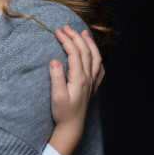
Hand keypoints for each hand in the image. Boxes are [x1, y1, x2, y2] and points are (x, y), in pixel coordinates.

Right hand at [48, 25, 104, 154]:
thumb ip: (56, 77)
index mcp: (79, 78)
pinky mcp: (92, 87)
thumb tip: (54, 60)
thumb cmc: (63, 113)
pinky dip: (96, 57)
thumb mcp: (57, 96)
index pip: (74, 53)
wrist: (72, 127)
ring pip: (95, 57)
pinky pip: (99, 68)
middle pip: (85, 51)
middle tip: (65, 27)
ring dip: (89, 43)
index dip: (66, 40)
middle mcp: (88, 78)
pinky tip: (93, 54)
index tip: (57, 31)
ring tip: (83, 33)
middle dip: (75, 37)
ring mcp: (92, 82)